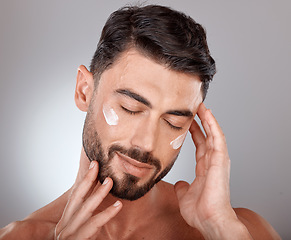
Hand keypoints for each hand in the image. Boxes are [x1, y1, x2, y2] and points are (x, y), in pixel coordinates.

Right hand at [55, 161, 121, 239]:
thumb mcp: (77, 233)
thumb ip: (85, 220)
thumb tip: (96, 203)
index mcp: (65, 222)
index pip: (75, 197)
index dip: (85, 180)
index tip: (94, 165)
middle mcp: (64, 226)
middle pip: (77, 198)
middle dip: (88, 180)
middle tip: (99, 165)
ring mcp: (69, 234)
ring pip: (85, 209)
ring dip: (98, 193)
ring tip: (110, 181)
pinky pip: (93, 225)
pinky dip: (106, 214)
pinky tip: (117, 205)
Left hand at [174, 103, 250, 238]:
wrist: (209, 219)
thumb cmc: (200, 211)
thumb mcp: (186, 195)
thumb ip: (183, 187)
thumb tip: (180, 184)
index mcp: (205, 169)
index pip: (200, 146)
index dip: (194, 133)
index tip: (188, 122)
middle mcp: (212, 162)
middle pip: (206, 137)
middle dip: (200, 122)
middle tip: (194, 108)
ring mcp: (218, 160)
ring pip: (213, 134)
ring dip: (207, 119)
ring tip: (201, 106)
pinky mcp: (220, 159)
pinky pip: (217, 138)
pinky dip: (213, 125)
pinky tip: (207, 113)